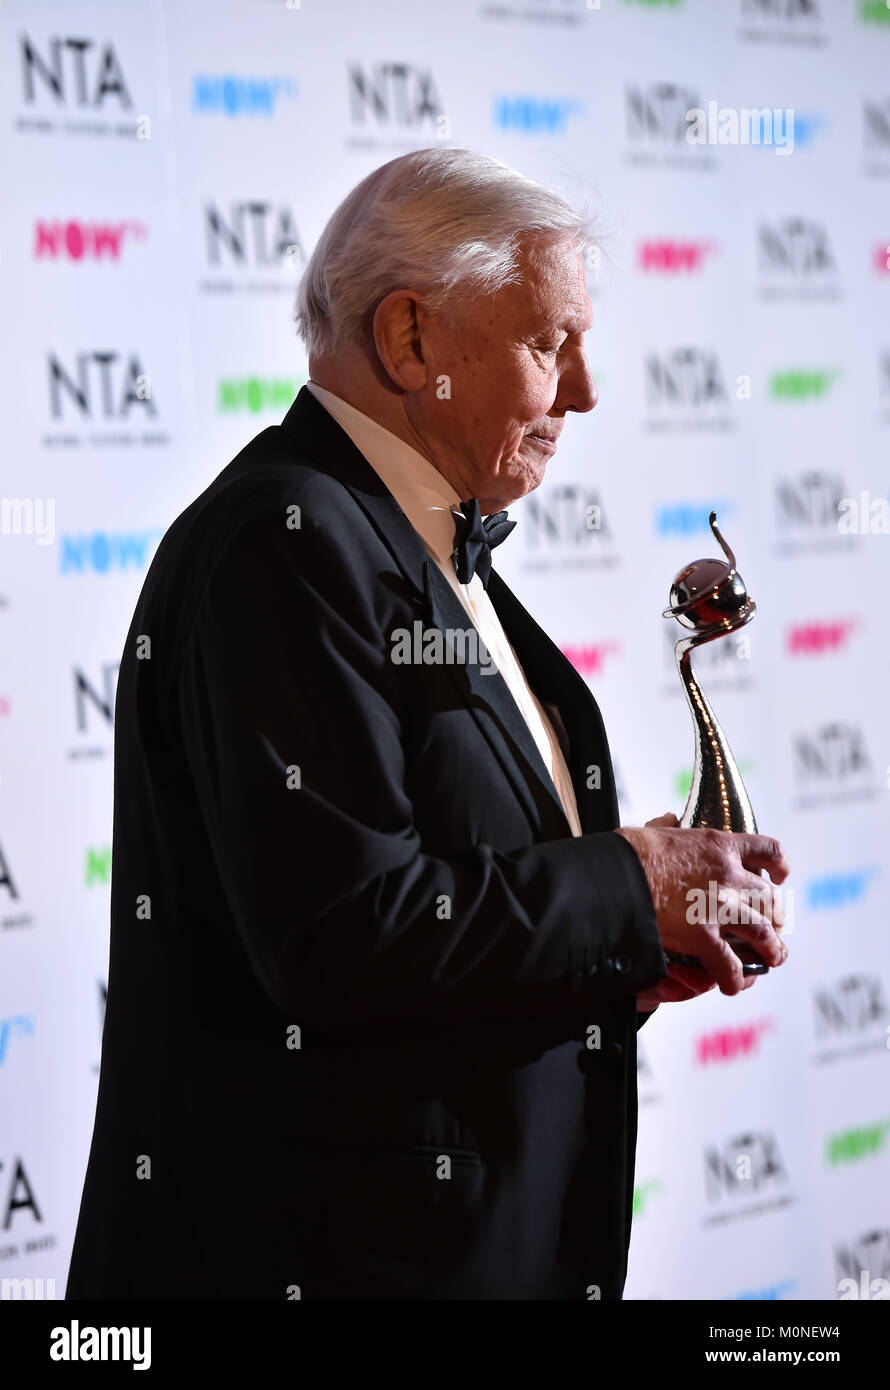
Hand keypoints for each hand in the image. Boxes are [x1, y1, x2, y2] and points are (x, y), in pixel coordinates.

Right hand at [616, 813, 789, 997]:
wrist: (615, 875)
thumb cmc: (630, 851)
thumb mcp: (657, 830)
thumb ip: (670, 827)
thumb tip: (669, 820)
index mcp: (719, 846)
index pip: (767, 851)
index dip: (779, 865)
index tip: (780, 876)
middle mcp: (728, 876)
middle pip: (769, 897)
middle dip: (776, 914)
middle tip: (775, 925)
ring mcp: (720, 907)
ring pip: (763, 933)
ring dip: (772, 949)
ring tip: (772, 958)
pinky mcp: (704, 937)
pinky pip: (731, 965)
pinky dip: (735, 978)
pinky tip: (732, 984)